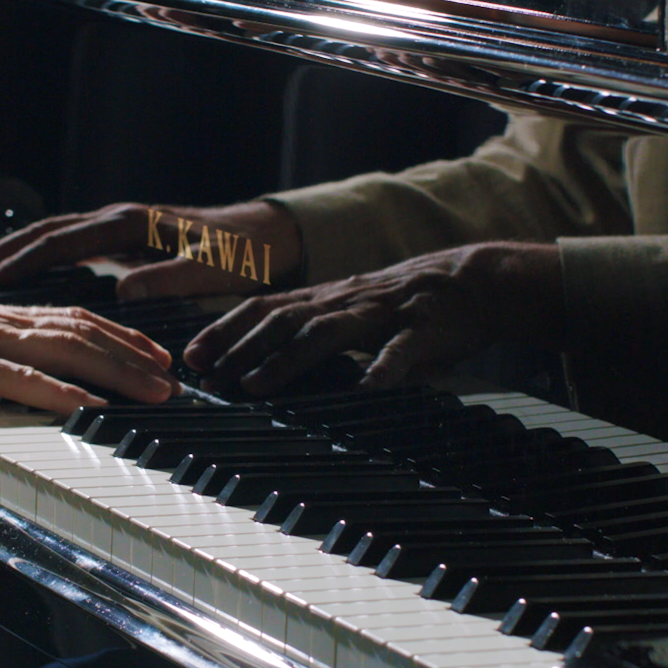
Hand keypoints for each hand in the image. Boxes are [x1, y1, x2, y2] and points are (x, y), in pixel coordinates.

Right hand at [0, 201, 302, 298]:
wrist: (266, 235)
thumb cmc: (241, 252)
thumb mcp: (209, 269)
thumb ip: (167, 279)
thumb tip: (122, 292)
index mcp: (130, 223)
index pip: (62, 240)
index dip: (21, 260)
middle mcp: (118, 220)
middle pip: (46, 232)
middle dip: (3, 251)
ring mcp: (119, 230)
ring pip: (55, 237)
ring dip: (17, 254)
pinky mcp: (125, 243)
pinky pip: (71, 248)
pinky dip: (41, 259)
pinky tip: (25, 276)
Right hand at [0, 277, 176, 410]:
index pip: (70, 320)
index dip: (116, 337)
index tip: (151, 355)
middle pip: (82, 334)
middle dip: (134, 357)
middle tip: (172, 378)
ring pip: (63, 350)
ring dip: (113, 372)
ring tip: (150, 391)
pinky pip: (13, 376)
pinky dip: (51, 389)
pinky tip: (82, 402)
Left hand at [184, 242, 564, 394]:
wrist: (475, 281)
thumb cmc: (408, 304)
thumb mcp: (353, 312)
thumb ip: (313, 331)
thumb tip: (261, 361)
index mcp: (327, 298)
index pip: (263, 307)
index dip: (225, 329)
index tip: (192, 355)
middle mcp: (345, 300)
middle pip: (282, 319)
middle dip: (240, 348)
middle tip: (210, 377)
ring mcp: (383, 313)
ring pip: (327, 332)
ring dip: (288, 360)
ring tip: (258, 385)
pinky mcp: (424, 330)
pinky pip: (403, 349)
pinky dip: (386, 365)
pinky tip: (373, 385)